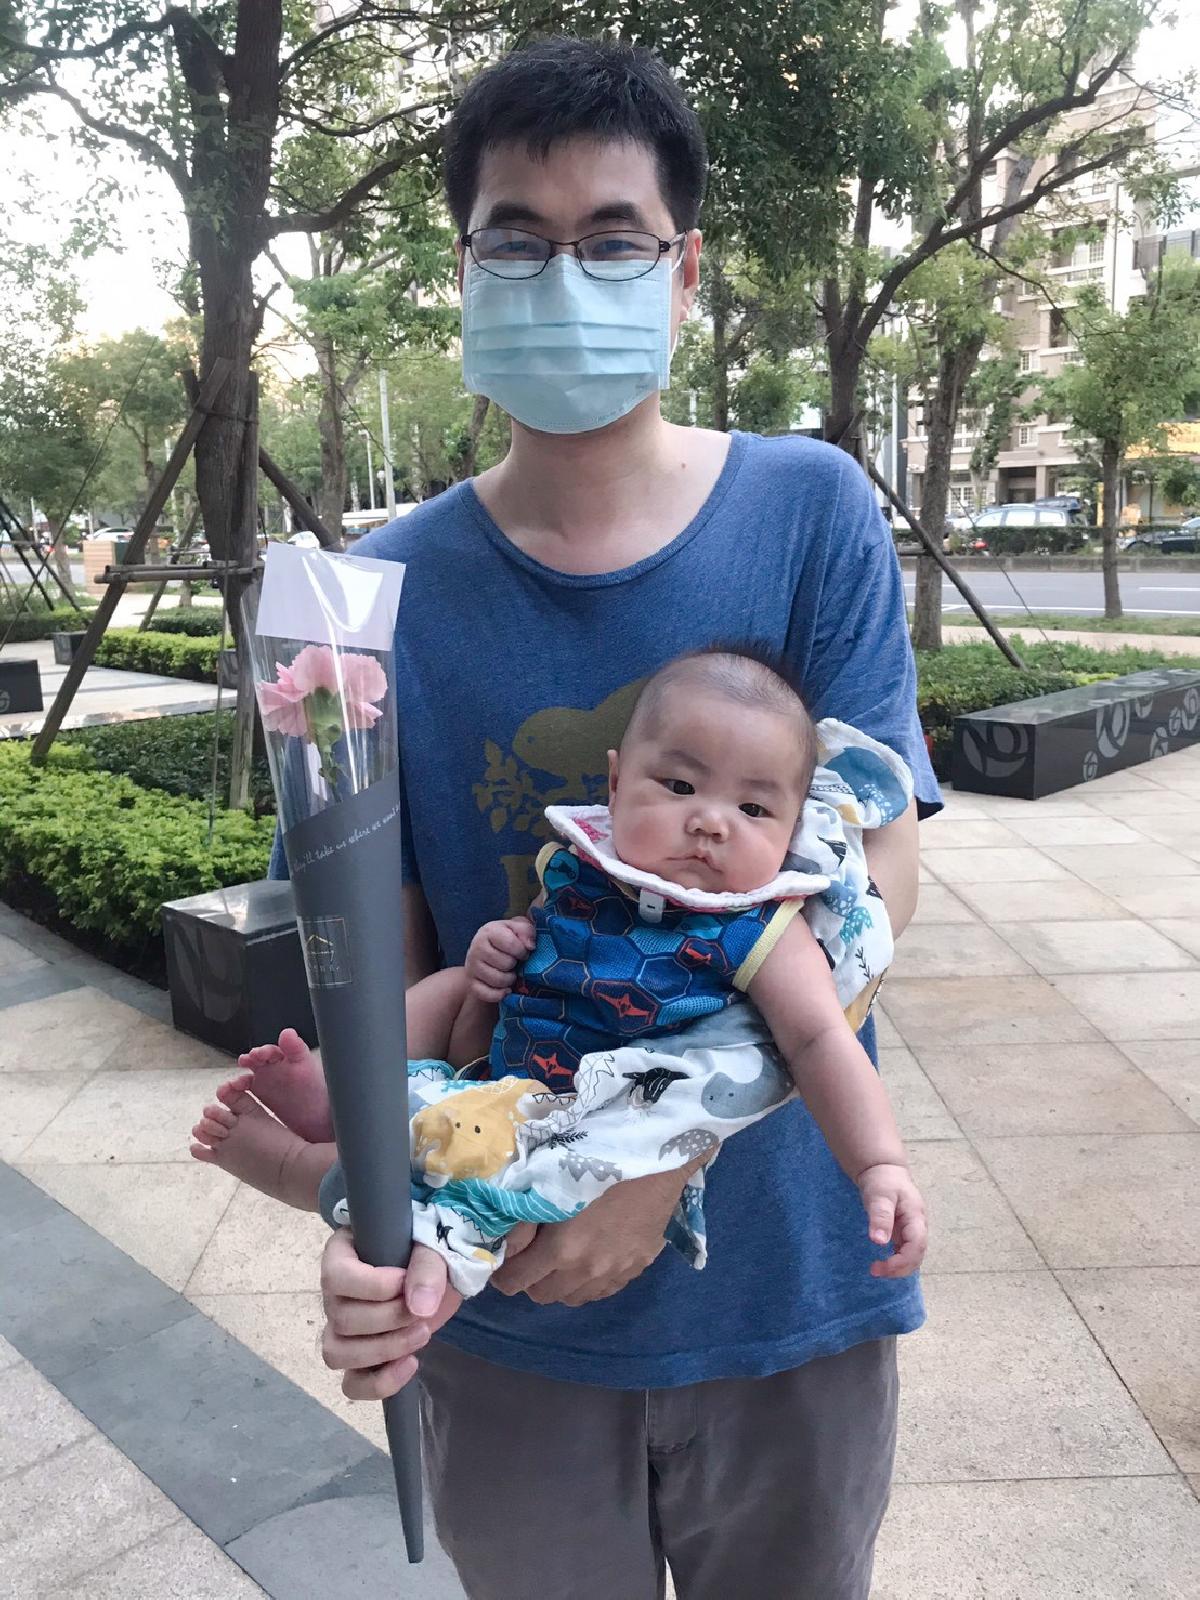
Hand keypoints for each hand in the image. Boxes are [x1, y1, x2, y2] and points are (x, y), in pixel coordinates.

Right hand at [320, 1236, 457, 1399]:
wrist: (436, 1275)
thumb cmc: (425, 1250)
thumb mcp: (432, 1245)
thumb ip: (427, 1267)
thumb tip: (420, 1306)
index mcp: (341, 1255)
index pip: (337, 1277)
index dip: (372, 1286)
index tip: (404, 1281)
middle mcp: (333, 1296)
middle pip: (341, 1319)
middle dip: (389, 1319)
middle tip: (422, 1310)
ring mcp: (341, 1330)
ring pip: (337, 1354)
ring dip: (384, 1349)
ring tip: (422, 1333)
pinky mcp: (359, 1359)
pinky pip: (352, 1384)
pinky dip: (379, 1383)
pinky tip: (410, 1364)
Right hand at [465, 916, 535, 1002]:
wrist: (486, 952)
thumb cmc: (506, 938)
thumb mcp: (518, 927)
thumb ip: (526, 931)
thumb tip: (530, 946)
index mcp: (489, 932)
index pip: (510, 943)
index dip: (522, 951)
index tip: (523, 952)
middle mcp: (476, 948)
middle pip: (506, 964)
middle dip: (515, 965)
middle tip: (515, 963)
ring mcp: (472, 967)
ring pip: (498, 980)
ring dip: (510, 980)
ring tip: (510, 973)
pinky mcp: (471, 984)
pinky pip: (488, 994)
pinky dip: (500, 994)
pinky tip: (506, 989)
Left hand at [491, 1170, 683, 1306]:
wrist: (656, 1157)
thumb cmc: (597, 1159)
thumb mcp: (550, 1183)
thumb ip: (523, 1220)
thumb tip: (504, 1246)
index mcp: (562, 1248)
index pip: (516, 1282)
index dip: (503, 1274)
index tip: (502, 1263)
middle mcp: (587, 1269)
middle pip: (542, 1296)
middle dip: (530, 1280)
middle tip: (531, 1256)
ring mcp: (615, 1272)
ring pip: (572, 1298)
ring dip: (559, 1284)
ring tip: (560, 1259)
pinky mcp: (636, 1268)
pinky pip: (602, 1292)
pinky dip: (588, 1283)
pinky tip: (590, 1260)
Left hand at [858, 1163, 927, 1278]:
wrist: (884, 1171)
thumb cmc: (883, 1181)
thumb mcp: (880, 1196)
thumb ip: (880, 1217)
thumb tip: (879, 1242)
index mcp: (916, 1218)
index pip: (916, 1246)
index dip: (902, 1261)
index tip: (881, 1267)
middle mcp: (918, 1227)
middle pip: (917, 1256)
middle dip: (899, 1269)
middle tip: (874, 1271)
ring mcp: (912, 1231)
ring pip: (913, 1257)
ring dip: (898, 1268)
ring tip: (876, 1269)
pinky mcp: (905, 1234)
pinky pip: (905, 1252)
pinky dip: (896, 1262)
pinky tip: (882, 1263)